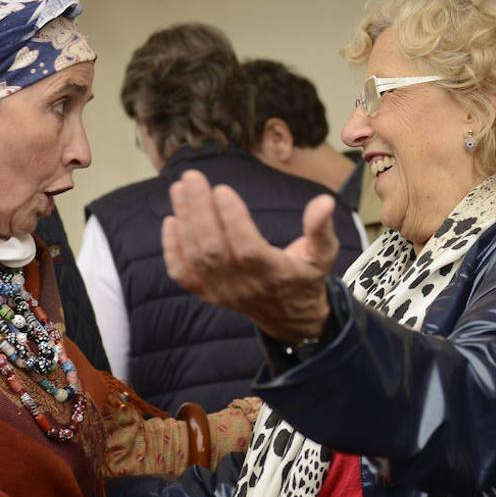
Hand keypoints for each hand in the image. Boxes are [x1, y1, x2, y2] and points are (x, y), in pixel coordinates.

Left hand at [162, 169, 338, 343]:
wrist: (288, 317)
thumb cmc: (304, 277)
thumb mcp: (322, 254)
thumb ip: (320, 228)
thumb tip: (324, 201)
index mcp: (274, 274)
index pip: (247, 248)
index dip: (232, 220)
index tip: (222, 189)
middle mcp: (243, 286)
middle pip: (213, 250)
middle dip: (199, 211)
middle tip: (193, 178)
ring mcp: (221, 292)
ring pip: (196, 257)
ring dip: (185, 220)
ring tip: (180, 189)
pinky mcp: (206, 293)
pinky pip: (182, 274)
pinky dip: (172, 248)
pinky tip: (171, 220)